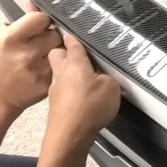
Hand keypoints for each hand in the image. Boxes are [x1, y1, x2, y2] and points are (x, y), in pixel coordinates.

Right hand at [0, 3, 61, 117]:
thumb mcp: (1, 39)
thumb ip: (20, 23)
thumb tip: (33, 5)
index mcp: (12, 39)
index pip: (40, 19)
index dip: (42, 20)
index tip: (41, 24)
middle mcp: (27, 53)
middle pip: (55, 34)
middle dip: (52, 36)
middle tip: (45, 41)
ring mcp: (40, 69)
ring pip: (62, 51)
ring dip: (59, 50)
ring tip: (48, 54)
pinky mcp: (50, 82)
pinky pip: (64, 67)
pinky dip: (62, 66)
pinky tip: (54, 68)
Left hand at [43, 33, 120, 155]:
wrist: (69, 133)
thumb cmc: (90, 106)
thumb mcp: (111, 87)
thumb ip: (109, 77)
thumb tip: (104, 76)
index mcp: (74, 63)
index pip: (72, 42)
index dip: (74, 36)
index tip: (77, 33)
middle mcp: (61, 72)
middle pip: (57, 53)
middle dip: (64, 51)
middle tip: (79, 55)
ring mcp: (55, 88)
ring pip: (58, 71)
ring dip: (68, 71)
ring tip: (84, 77)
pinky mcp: (56, 103)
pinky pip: (61, 88)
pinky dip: (70, 88)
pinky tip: (81, 96)